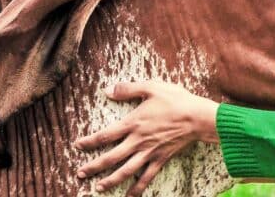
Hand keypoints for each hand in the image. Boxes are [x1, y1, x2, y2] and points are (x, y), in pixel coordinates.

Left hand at [74, 80, 219, 195]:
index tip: (77, 145)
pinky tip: (130, 196)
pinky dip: (137, 188)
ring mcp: (149, 152)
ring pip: (125, 171)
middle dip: (93, 167)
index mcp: (133, 123)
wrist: (197, 117)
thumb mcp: (151, 87)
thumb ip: (128, 89)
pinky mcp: (160, 159)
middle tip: (80, 173)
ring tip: (98, 187)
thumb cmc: (176, 100)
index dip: (89, 142)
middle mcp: (137, 141)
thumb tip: (108, 90)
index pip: (105, 135)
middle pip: (110, 157)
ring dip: (110, 181)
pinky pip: (146, 177)